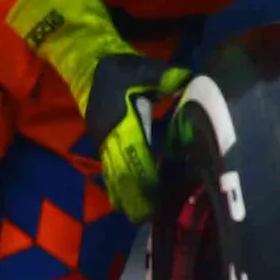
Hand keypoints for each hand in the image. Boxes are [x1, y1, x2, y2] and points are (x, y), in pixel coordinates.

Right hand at [92, 52, 193, 221]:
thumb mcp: (145, 69)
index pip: (133, 156)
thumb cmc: (119, 66)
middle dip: (133, 196)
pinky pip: (110, 167)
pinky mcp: (102, 139)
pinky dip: (118, 184)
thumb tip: (192, 81)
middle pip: (120, 172)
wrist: (87, 61)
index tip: (155, 196)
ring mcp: (102, 139)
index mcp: (120, 121)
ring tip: (140, 217)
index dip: (143, 178)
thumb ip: (168, 78)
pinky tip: (127, 200)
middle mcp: (108, 136)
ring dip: (125, 194)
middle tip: (147, 218)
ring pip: (113, 173)